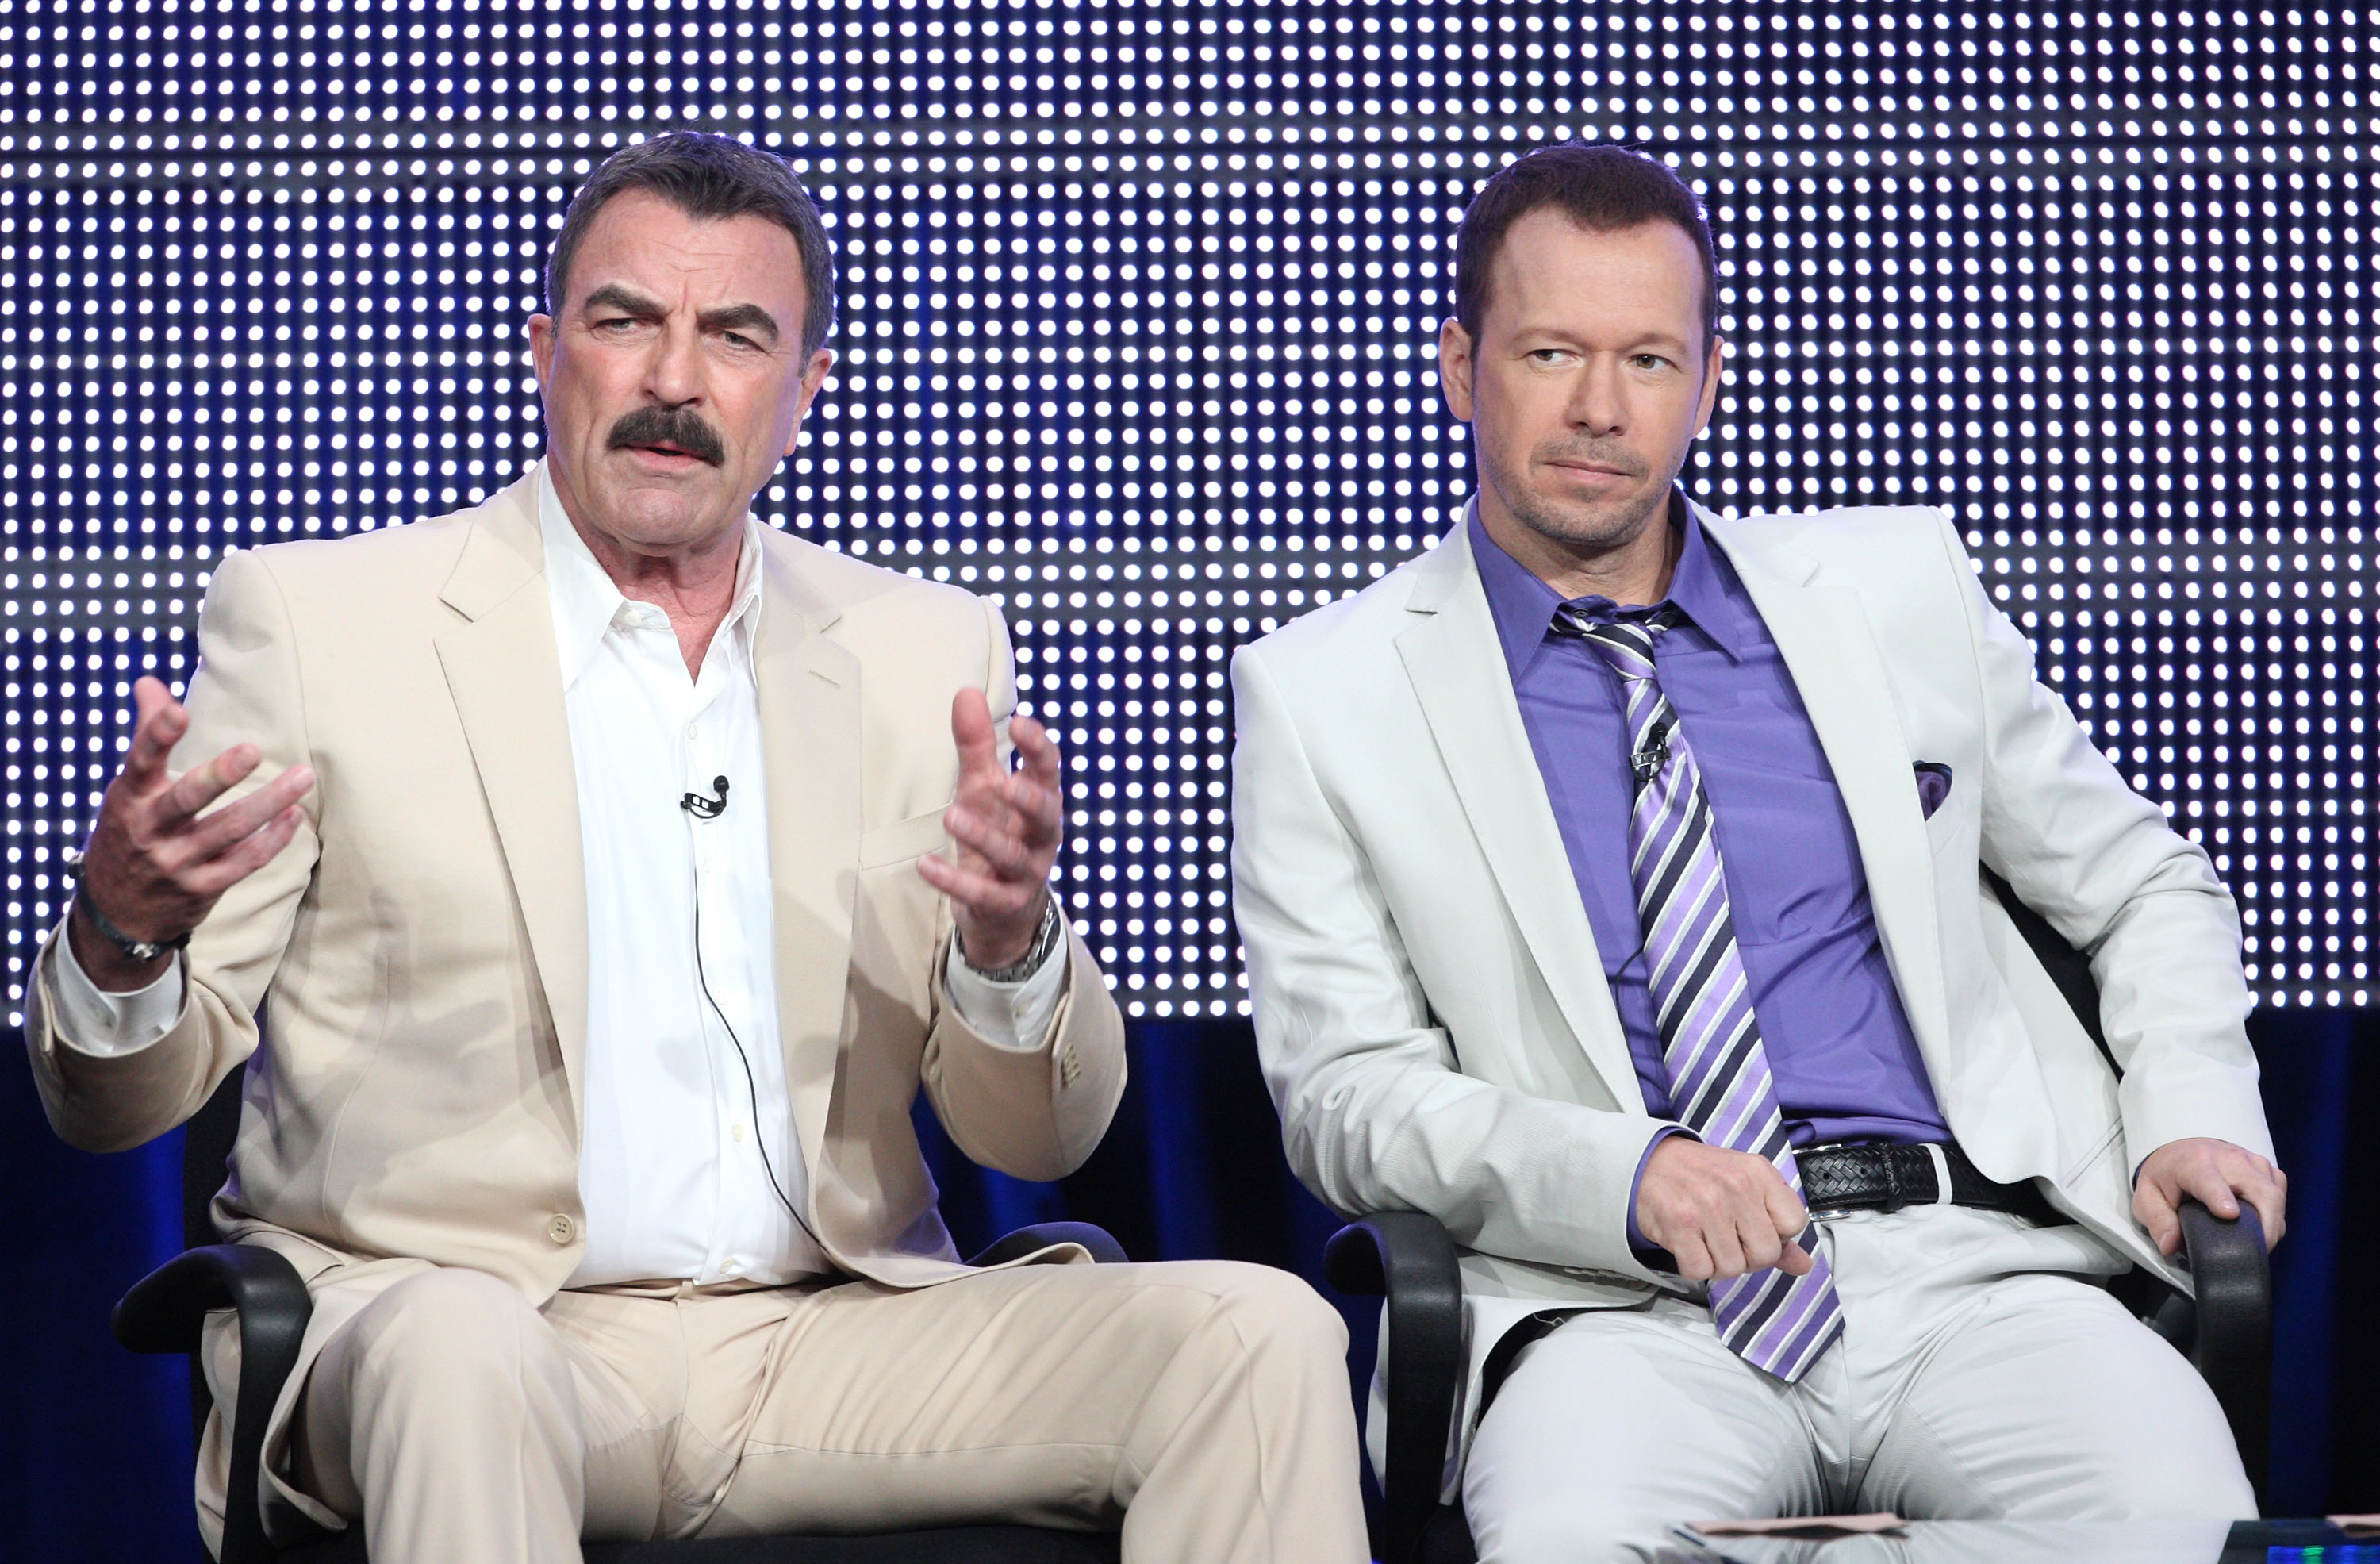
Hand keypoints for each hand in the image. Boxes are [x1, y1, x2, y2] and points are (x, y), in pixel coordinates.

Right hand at [67, 677, 314, 991]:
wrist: (117, 914)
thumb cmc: (130, 834)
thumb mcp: (128, 790)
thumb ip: (145, 735)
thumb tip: (149, 681)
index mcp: (128, 800)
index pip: (139, 762)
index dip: (156, 736)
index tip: (179, 710)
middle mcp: (149, 831)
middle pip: (187, 800)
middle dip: (219, 775)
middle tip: (252, 750)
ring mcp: (176, 862)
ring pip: (229, 830)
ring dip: (269, 803)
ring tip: (302, 776)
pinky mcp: (202, 888)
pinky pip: (245, 861)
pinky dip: (273, 839)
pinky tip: (294, 815)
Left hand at [919, 688, 1062, 970]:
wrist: (1002, 909)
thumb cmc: (998, 833)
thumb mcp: (983, 787)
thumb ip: (977, 745)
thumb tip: (967, 691)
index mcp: (1041, 802)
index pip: (1049, 772)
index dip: (1038, 750)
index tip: (1020, 724)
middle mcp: (1041, 837)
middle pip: (1047, 816)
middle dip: (1030, 800)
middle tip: (1007, 784)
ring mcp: (1026, 873)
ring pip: (1013, 855)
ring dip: (983, 837)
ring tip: (951, 817)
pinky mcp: (1004, 904)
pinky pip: (982, 893)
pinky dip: (953, 881)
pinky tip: (924, 864)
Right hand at [1634, 1136, 1815, 1283]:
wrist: (1650, 1162)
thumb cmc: (1701, 1175)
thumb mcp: (1746, 1185)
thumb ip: (1776, 1224)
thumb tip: (1802, 1264)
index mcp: (1759, 1172)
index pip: (1794, 1224)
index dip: (1777, 1235)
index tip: (1757, 1228)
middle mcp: (1736, 1186)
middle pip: (1766, 1253)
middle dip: (1749, 1257)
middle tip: (1729, 1240)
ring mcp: (1707, 1205)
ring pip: (1733, 1268)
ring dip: (1719, 1263)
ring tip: (1706, 1240)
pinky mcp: (1679, 1224)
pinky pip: (1702, 1271)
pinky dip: (1694, 1267)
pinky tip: (1690, 1245)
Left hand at [2133, 1137, 2285, 1254]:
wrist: (2183, 1150)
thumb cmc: (2166, 1177)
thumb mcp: (2148, 1197)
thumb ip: (2158, 1220)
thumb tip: (2170, 1246)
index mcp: (2194, 1164)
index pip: (2210, 1180)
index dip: (2220, 1196)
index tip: (2228, 1214)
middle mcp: (2228, 1159)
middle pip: (2260, 1191)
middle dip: (2266, 1224)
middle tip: (2259, 1252)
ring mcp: (2252, 1162)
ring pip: (2275, 1196)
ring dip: (2273, 1224)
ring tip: (2258, 1246)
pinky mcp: (2266, 1169)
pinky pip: (2280, 1195)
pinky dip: (2276, 1216)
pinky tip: (2262, 1230)